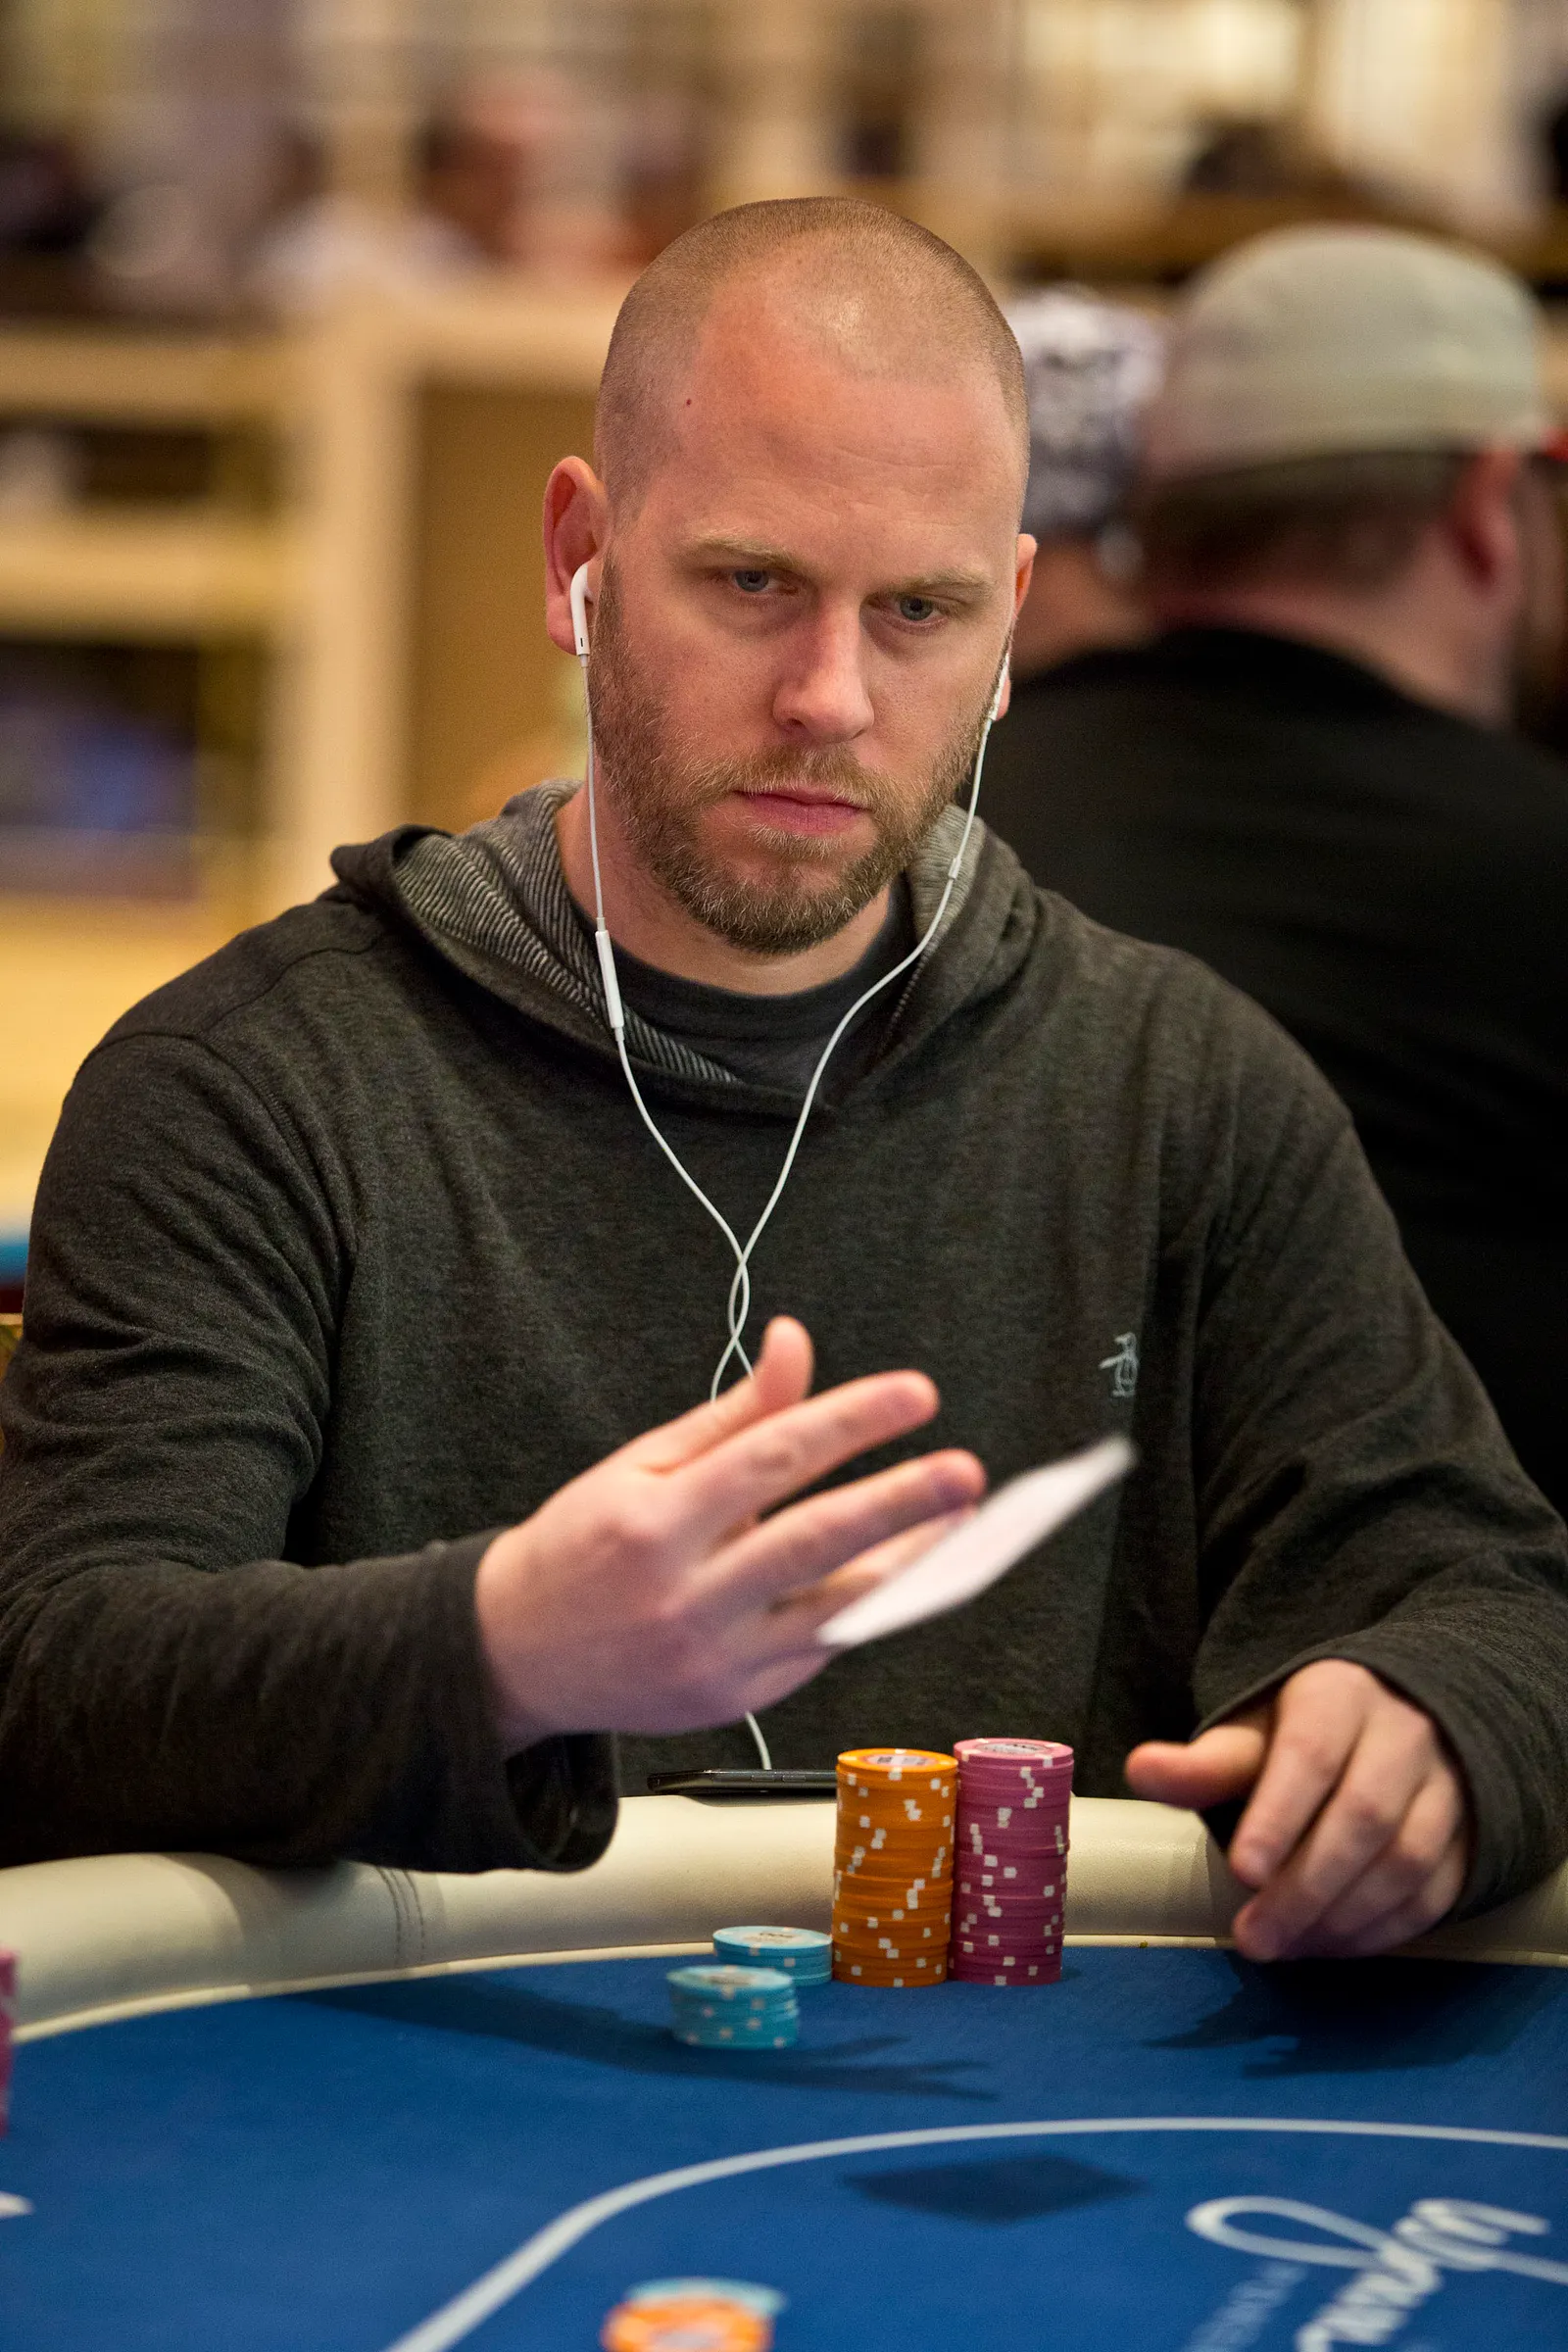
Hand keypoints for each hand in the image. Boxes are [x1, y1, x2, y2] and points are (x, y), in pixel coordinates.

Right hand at [474, 1315, 985, 1750]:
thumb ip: (733, 1412)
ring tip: (959, 1522)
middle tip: (963, 1472)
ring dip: (908, 1563)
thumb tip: (796, 1343)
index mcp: (654, 1519)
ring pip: (831, 1606)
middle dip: (899, 1504)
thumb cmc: (584, 1544)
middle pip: (811, 1540)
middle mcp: (683, 1594)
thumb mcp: (640, 1463)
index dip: (850, 1421)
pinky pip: (817, 1648)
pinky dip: (864, 1607)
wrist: (515, 1655)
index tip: (914, 1394)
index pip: (771, 1458)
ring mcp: (711, 1657)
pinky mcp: (732, 1701)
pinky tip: (903, 1571)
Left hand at [1125, 1659, 1469, 1960]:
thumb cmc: (1305, 1736)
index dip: (1278, 1815)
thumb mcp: (1253, 1736)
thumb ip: (1203, 1764)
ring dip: (1342, 1916)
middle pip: (1362, 1817)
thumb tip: (1141, 1769)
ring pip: (1405, 1860)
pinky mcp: (1467, 1836)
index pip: (1311, 1755)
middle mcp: (1403, 1735)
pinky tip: (1331, 1945)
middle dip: (1305, 1887)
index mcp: (1338, 1697)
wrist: (1398, 1724)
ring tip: (1285, 1945)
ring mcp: (1446, 1786)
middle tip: (1253, 1938)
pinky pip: (1433, 1891)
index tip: (1243, 1871)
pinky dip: (1382, 1930)